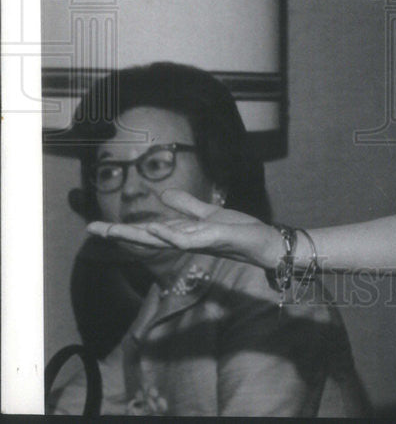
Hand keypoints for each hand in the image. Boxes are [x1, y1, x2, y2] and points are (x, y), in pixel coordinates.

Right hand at [87, 190, 282, 269]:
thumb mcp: (209, 213)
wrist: (264, 241)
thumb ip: (187, 206)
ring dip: (138, 234)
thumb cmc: (238, 230)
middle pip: (147, 237)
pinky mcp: (212, 239)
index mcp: (182, 232)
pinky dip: (170, 235)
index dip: (123, 229)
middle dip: (120, 234)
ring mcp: (197, 241)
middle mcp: (185, 239)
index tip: (95, 226)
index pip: (148, 230)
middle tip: (91, 230)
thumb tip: (163, 194)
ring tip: (113, 230)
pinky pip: (186, 239)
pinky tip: (155, 230)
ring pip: (162, 239)